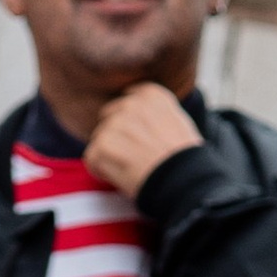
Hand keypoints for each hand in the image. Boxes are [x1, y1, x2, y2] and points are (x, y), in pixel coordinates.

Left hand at [84, 83, 202, 198]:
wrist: (182, 181)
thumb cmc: (185, 161)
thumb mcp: (177, 123)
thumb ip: (155, 113)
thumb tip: (138, 122)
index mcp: (151, 95)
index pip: (127, 101)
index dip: (131, 125)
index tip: (143, 141)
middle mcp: (132, 103)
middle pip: (109, 118)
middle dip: (117, 138)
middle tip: (134, 158)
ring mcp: (116, 123)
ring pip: (99, 139)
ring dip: (109, 156)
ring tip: (130, 169)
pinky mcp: (104, 143)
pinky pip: (91, 157)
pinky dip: (101, 171)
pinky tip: (120, 177)